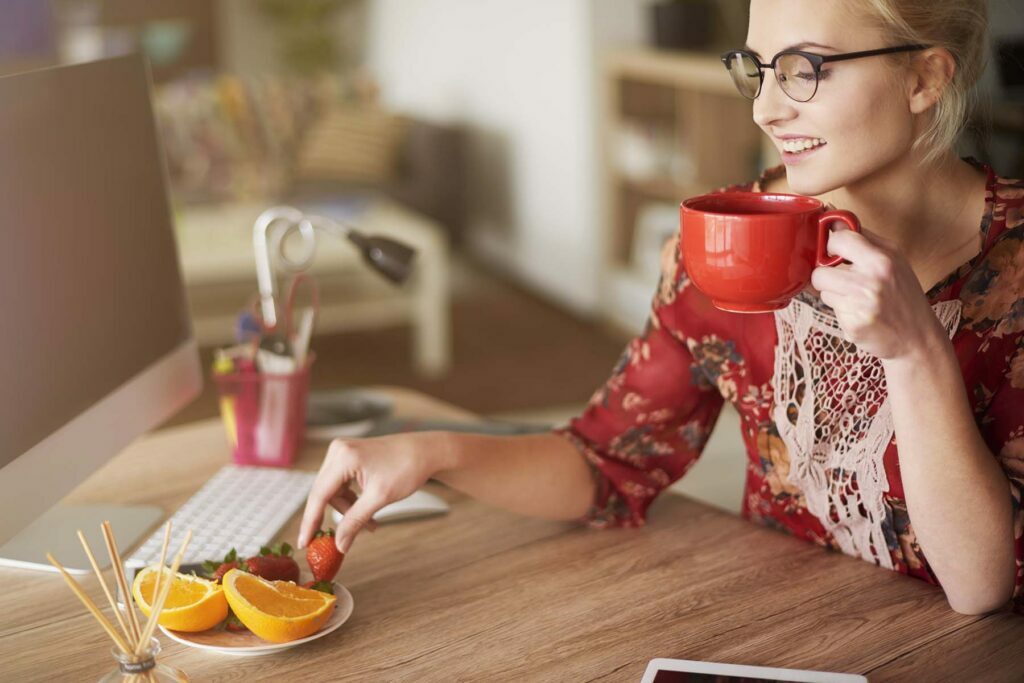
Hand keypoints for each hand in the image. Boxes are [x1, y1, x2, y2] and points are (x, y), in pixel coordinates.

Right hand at [298, 433, 446, 553]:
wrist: (426, 451)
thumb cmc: (407, 468)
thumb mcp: (380, 498)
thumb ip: (356, 521)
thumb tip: (339, 545)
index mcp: (343, 457)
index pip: (318, 495)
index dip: (310, 522)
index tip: (304, 543)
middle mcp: (338, 451)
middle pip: (324, 493)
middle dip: (336, 517)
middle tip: (339, 541)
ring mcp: (342, 452)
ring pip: (333, 492)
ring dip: (348, 511)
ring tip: (370, 525)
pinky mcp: (349, 456)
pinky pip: (342, 485)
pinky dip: (352, 501)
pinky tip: (367, 513)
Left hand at [809, 227, 945, 360]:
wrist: (917, 337)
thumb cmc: (903, 293)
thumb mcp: (893, 259)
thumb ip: (863, 238)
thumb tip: (832, 217)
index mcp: (882, 259)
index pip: (838, 239)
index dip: (831, 246)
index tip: (835, 252)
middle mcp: (871, 281)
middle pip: (820, 271)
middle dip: (827, 275)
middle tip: (844, 280)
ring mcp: (861, 305)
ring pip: (822, 291)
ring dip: (833, 294)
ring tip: (856, 298)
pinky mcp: (853, 325)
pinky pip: (830, 310)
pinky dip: (841, 312)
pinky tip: (859, 313)